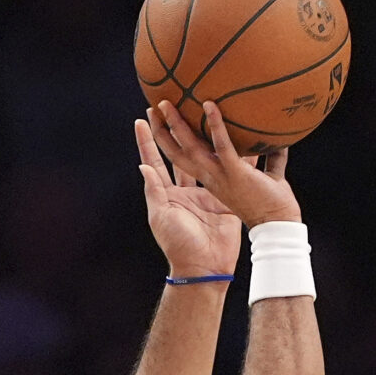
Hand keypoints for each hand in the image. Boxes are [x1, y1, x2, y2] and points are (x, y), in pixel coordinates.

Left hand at [136, 116, 241, 277]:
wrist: (207, 266)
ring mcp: (206, 194)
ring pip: (204, 160)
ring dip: (203, 139)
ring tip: (203, 116)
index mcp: (167, 194)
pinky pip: (227, 175)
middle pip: (179, 154)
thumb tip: (143, 165)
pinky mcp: (225, 200)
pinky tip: (233, 142)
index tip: (143, 119)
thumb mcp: (162, 217)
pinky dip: (230, 159)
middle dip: (175, 131)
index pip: (154, 161)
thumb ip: (155, 191)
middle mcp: (186, 190)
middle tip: (172, 108)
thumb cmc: (179, 244)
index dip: (148, 141)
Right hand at [150, 100, 300, 228]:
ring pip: (191, 147)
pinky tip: (209, 105)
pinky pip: (222, 145)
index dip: (167, 144)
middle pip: (177, 153)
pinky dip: (215, 124)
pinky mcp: (235, 173)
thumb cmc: (273, 206)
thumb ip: (268, 160)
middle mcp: (209, 179)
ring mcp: (220, 176)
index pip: (182, 160)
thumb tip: (273, 142)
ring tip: (166, 102)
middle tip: (153, 107)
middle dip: (161, 132)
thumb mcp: (265, 180)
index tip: (158, 123)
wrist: (277, 229)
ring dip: (177, 124)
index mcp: (211, 181)